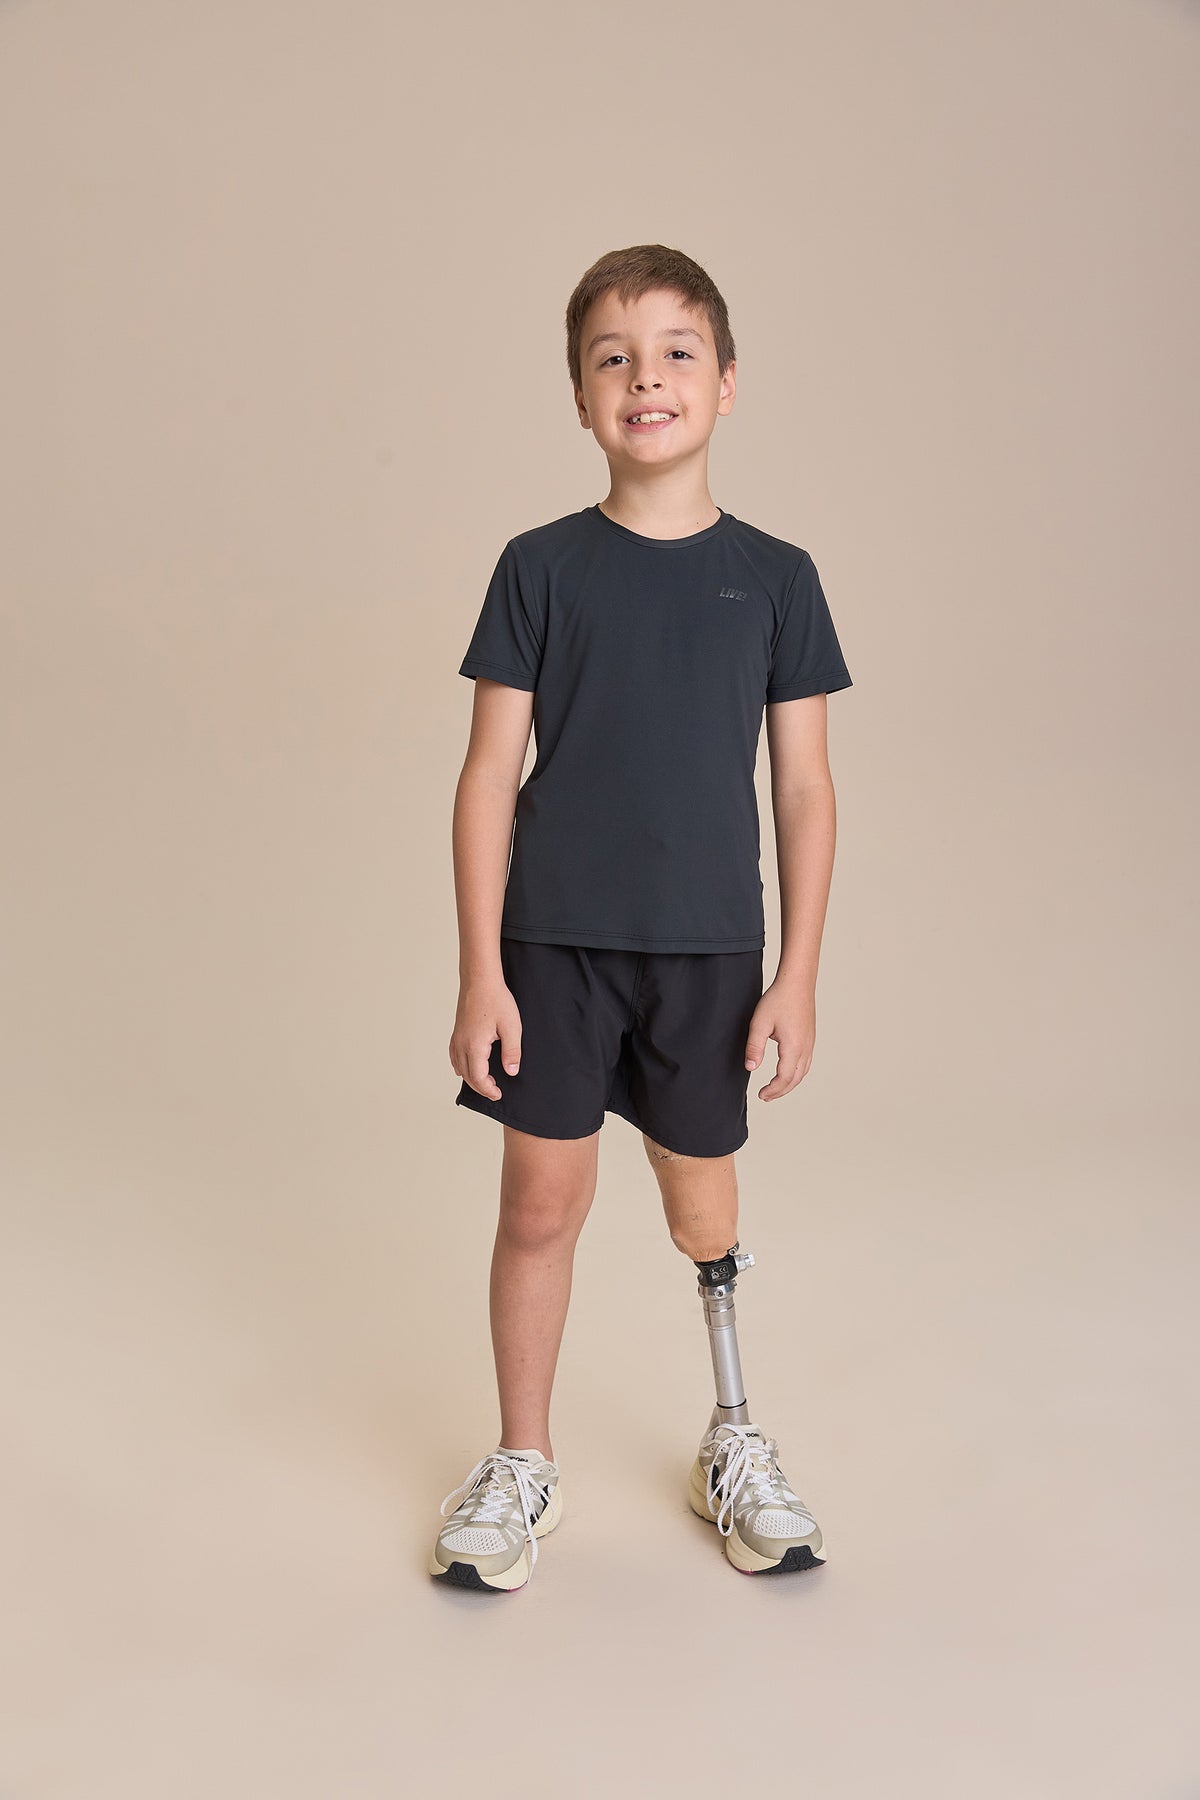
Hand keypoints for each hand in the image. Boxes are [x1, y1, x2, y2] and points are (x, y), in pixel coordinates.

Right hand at [449, 980, 522, 1101]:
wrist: (480, 980)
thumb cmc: (496, 1000)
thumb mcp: (512, 1027)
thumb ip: (512, 1052)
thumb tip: (511, 1072)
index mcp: (475, 1046)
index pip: (478, 1078)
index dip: (488, 1090)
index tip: (499, 1094)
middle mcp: (461, 1044)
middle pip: (468, 1076)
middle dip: (481, 1087)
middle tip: (495, 1091)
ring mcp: (457, 1038)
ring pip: (460, 1067)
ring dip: (472, 1078)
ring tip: (486, 1080)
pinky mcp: (457, 1032)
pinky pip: (455, 1056)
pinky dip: (461, 1066)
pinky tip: (467, 1066)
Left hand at [743, 981, 814, 1101]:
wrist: (797, 982)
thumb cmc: (778, 1000)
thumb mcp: (759, 1023)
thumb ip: (754, 1047)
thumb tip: (750, 1068)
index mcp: (793, 1047)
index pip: (784, 1078)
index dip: (772, 1090)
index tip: (760, 1095)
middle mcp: (805, 1048)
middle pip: (795, 1079)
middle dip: (780, 1091)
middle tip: (765, 1097)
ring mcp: (810, 1043)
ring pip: (802, 1072)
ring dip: (789, 1084)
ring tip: (775, 1088)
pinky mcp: (810, 1038)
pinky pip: (806, 1063)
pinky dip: (796, 1073)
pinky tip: (787, 1071)